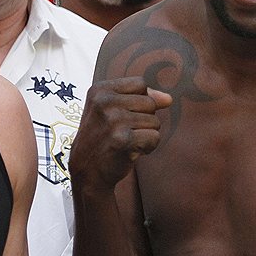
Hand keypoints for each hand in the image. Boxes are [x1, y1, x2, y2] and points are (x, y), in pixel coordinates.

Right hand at [69, 77, 171, 191]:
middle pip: (150, 103)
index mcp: (100, 89)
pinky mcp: (123, 139)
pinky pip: (154, 137)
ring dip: (145, 135)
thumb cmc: (102, 138)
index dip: (138, 102)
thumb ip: (141, 98)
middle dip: (143, 120)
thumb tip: (168, 99)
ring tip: (125, 142)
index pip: (140, 84)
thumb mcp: (112, 110)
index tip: (121, 114)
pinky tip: (130, 151)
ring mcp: (113, 120)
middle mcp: (105, 101)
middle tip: (122, 131)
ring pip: (155, 121)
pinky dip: (147, 148)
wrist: (87, 171)